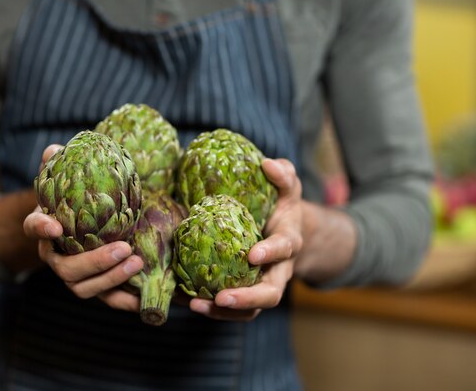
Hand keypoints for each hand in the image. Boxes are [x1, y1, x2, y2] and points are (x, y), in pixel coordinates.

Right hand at [22, 144, 143, 311]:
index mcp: (44, 228)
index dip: (40, 229)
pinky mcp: (94, 286)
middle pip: (66, 269)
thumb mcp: (65, 179)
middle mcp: (55, 257)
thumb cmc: (73, 199)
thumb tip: (54, 150)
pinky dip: (123, 301)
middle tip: (123, 248)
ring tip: (137, 262)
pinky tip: (143, 297)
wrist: (80, 223)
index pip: (32, 227)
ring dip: (111, 279)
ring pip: (84, 288)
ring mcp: (74, 275)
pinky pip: (105, 300)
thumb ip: (58, 163)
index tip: (53, 227)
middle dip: (94, 262)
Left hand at [189, 158, 302, 320]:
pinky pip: (230, 309)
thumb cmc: (281, 205)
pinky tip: (185, 301)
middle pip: (270, 294)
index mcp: (289, 242)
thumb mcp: (286, 187)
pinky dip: (210, 309)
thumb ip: (283, 175)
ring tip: (195, 305)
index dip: (271, 253)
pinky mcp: (244, 293)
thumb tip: (267, 164)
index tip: (251, 254)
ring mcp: (262, 285)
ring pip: (250, 310)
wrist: (283, 231)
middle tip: (221, 298)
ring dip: (223, 312)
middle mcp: (278, 270)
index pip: (285, 249)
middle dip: (247, 298)